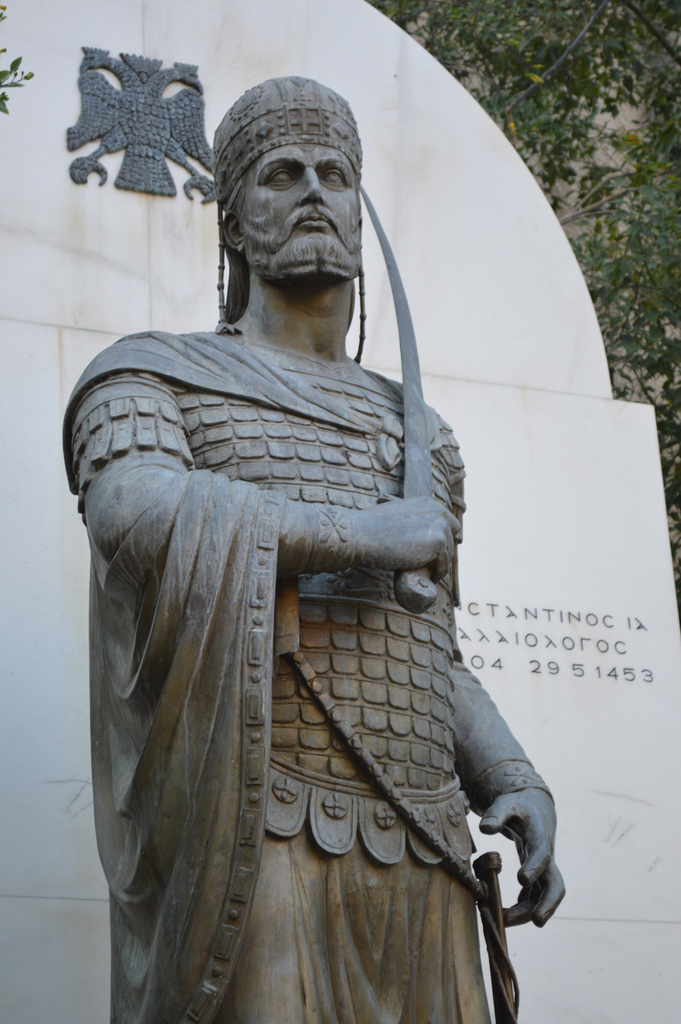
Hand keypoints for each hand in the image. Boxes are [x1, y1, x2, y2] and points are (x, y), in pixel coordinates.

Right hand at [354, 495, 459, 580]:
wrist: (361, 534)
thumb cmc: (373, 527)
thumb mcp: (398, 513)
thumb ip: (414, 518)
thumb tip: (421, 533)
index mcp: (429, 503)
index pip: (449, 525)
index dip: (441, 540)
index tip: (431, 554)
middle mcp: (439, 512)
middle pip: (451, 541)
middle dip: (440, 554)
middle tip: (425, 565)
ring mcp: (440, 528)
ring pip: (447, 555)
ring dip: (436, 565)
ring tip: (420, 570)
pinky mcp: (438, 545)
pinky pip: (443, 567)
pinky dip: (435, 574)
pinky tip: (424, 576)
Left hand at [479, 789, 564, 926]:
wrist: (535, 809)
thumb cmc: (518, 806)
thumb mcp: (507, 803)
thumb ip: (496, 814)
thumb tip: (485, 829)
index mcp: (539, 835)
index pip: (542, 853)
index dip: (534, 867)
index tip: (521, 879)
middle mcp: (546, 856)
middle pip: (555, 884)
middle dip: (548, 904)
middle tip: (536, 921)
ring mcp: (544, 868)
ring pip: (543, 896)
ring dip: (528, 911)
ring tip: (503, 921)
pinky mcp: (537, 876)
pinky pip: (534, 896)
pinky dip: (522, 907)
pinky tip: (505, 916)